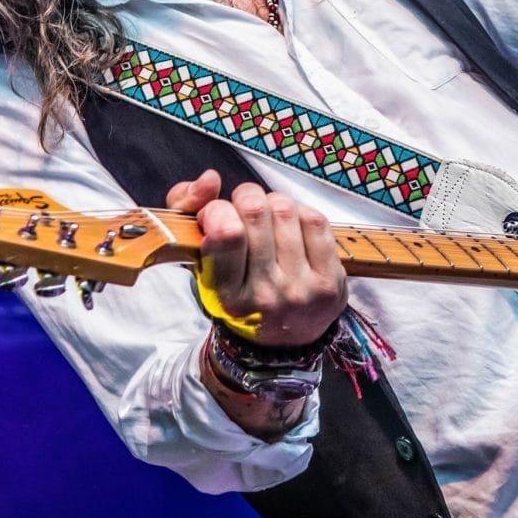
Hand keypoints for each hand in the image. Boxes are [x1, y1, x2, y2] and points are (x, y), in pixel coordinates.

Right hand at [167, 171, 347, 347]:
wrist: (282, 340)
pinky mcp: (330, 281)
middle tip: (244, 208)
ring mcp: (301, 289)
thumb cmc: (238, 291)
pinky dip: (300, 211)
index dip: (218, 210)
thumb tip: (209, 178)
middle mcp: (265, 296)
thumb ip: (186, 212)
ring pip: (285, 209)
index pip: (226, 232)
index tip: (218, 216)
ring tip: (268, 217)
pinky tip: (293, 225)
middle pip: (255, 212)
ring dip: (273, 202)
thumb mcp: (202, 263)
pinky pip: (315, 219)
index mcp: (227, 296)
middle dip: (246, 197)